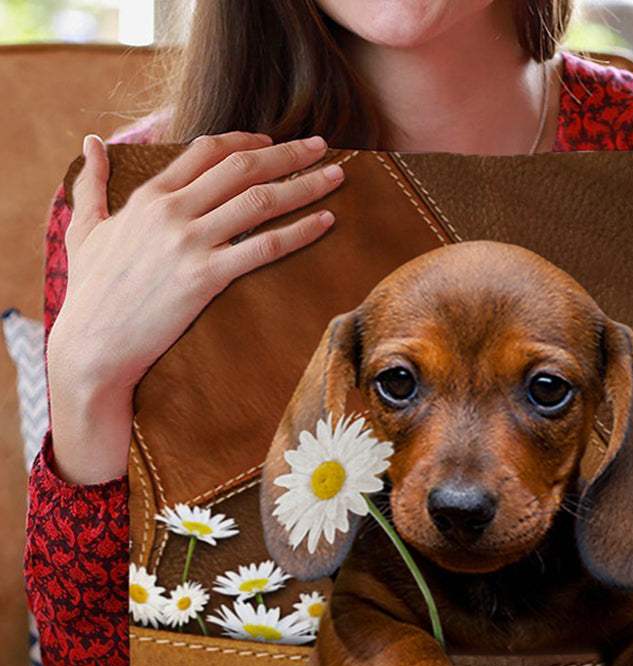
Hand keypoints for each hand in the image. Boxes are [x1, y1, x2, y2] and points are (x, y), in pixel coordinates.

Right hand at [47, 130, 344, 482]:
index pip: (207, 150)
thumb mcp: (83, 230)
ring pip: (260, 201)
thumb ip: (90, 184)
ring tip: (336, 175)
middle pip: (242, 167)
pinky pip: (265, 246)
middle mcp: (172, 212)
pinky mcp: (206, 277)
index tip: (273, 141)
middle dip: (288, 152)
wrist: (92, 345)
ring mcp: (190, 243)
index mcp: (149, 196)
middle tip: (322, 145)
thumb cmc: (91, 292)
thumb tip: (91, 142)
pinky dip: (300, 231)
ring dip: (304, 184)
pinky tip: (326, 221)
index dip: (247, 141)